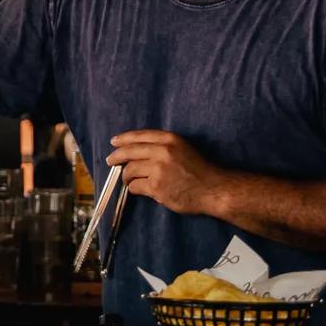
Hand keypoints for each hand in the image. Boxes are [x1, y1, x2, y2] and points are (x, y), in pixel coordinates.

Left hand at [106, 129, 224, 215]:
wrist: (213, 189)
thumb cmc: (200, 170)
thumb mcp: (183, 148)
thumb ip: (162, 146)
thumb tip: (137, 152)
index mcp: (169, 139)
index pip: (140, 136)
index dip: (124, 139)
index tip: (114, 142)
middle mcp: (163, 151)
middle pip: (130, 151)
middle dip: (117, 157)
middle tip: (111, 162)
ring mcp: (159, 169)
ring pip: (130, 170)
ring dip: (127, 176)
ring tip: (129, 180)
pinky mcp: (157, 186)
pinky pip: (135, 186)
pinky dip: (134, 188)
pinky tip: (138, 189)